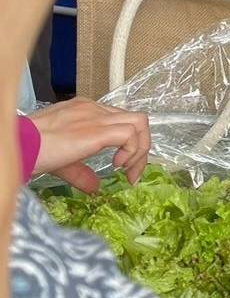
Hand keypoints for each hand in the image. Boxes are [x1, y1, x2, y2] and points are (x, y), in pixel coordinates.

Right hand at [30, 100, 150, 192]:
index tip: (124, 166)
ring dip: (141, 150)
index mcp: (87, 111)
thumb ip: (81, 172)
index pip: (121, 120)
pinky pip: (130, 134)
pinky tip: (119, 166)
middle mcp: (95, 109)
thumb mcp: (62, 161)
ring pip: (139, 123)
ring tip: (127, 171)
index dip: (130, 142)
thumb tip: (95, 188)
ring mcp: (97, 117)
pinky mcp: (97, 130)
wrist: (19, 145)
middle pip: (136, 120)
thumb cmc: (33, 150)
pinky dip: (132, 150)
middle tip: (133, 173)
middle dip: (142, 147)